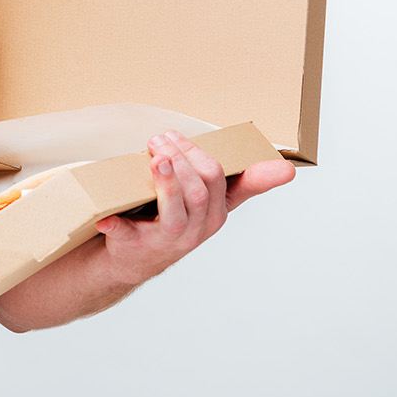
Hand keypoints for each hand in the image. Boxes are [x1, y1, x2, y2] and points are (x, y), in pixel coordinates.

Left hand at [94, 130, 294, 284]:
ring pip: (175, 211)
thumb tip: (288, 169)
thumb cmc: (175, 220)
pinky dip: (118, 226)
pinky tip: (108, 218)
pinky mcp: (137, 248)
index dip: (198, 156)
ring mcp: (167, 240)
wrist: (135, 259)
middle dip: (179, 160)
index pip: (217, 180)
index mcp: (214, 213)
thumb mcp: (211, 203)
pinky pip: (129, 238)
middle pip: (198, 191)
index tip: (178, 137)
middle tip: (158, 139)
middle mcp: (195, 229)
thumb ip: (244, 181)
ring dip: (164, 183)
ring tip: (154, 160)